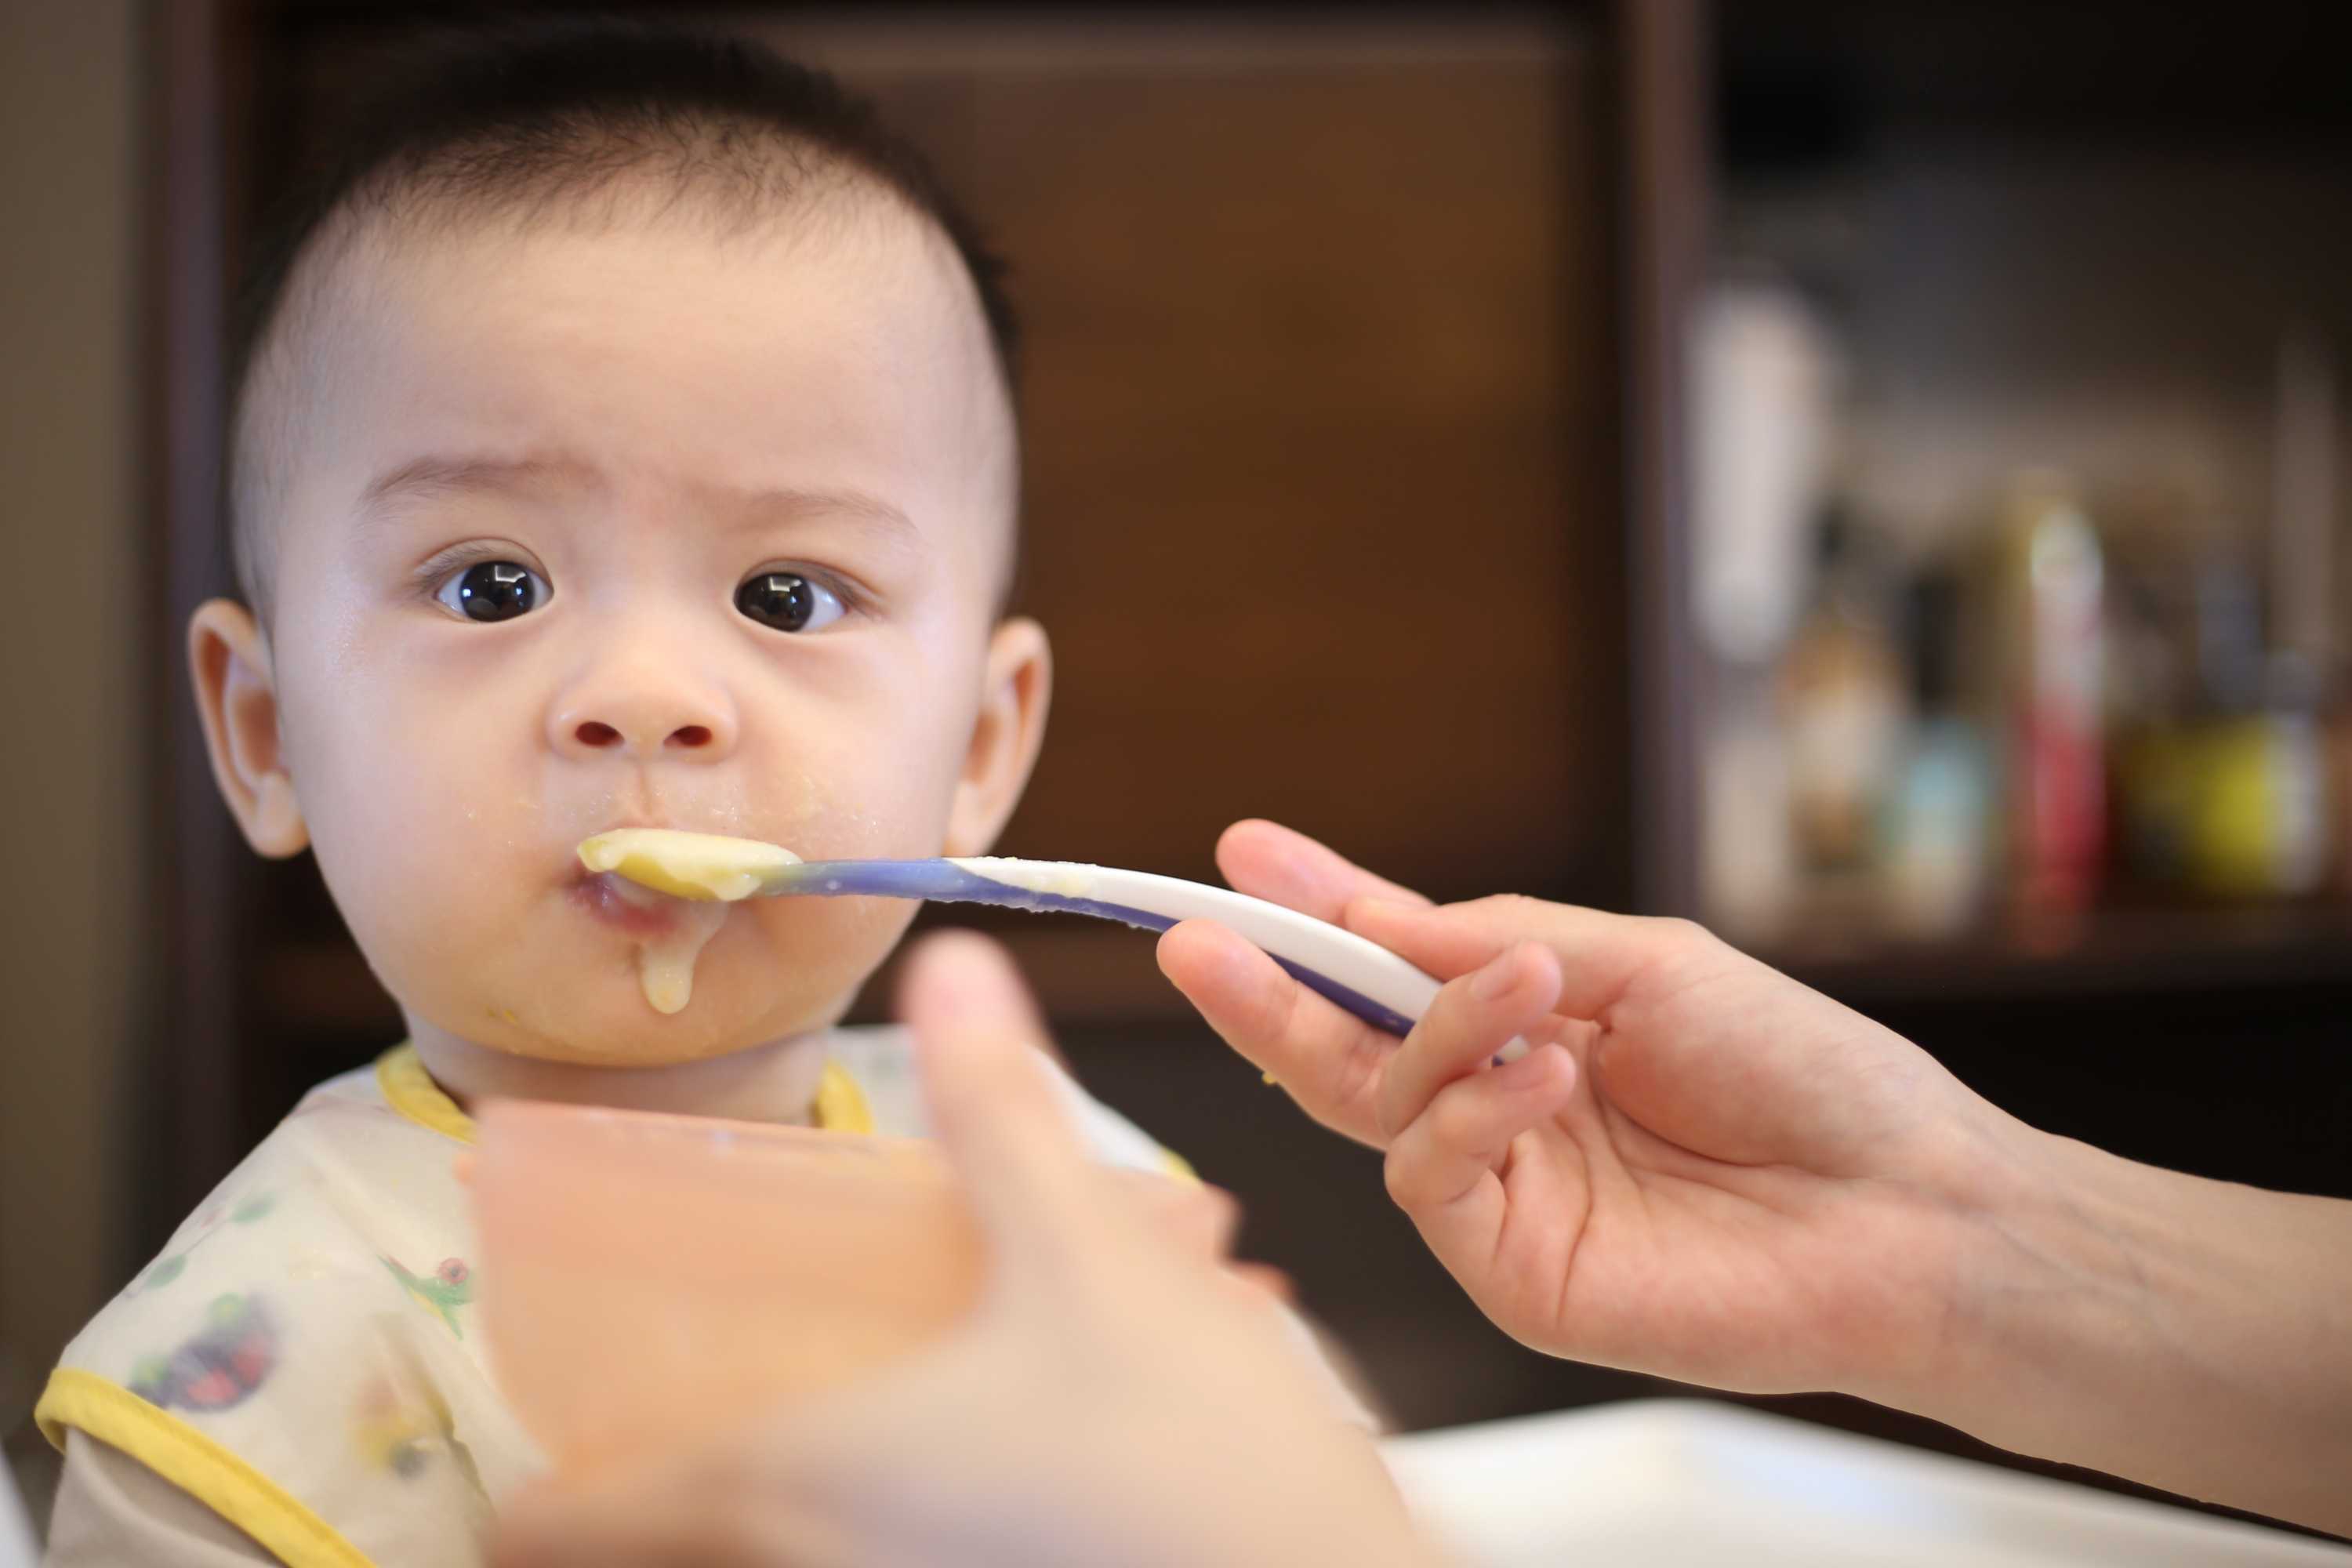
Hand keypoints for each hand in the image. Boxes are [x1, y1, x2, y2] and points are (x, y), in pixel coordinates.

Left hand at [493, 930, 1433, 1567]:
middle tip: (681, 1445)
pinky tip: (976, 1483)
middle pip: (670, 1564)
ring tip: (847, 1447)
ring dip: (775, 1523)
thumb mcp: (1086, 1253)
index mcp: (803, 1479)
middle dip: (659, 1515)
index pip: (576, 1523)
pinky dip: (882, 1536)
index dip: (536, 1498)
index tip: (535, 1468)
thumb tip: (958, 971)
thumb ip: (1003, 1113)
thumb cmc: (1194, 1455)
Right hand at [1157, 820, 2032, 1402]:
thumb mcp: (1645, 964)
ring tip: (1522, 993)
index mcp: (1531, 1029)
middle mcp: (1499, 1112)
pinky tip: (1543, 1079)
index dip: (1316, 917)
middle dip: (1268, 990)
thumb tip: (1375, 914)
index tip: (1243, 858)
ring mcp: (1501, 1197)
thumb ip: (1499, 944)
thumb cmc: (1802, 1074)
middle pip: (1344, 1053)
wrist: (1907, 1206)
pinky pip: (1429, 1182)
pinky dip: (1468, 1116)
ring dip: (1432, 1034)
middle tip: (1198, 938)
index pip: (1393, 974)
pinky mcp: (1513, 1272)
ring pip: (1383, 1109)